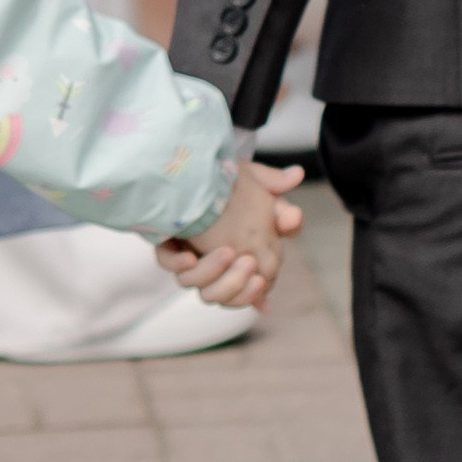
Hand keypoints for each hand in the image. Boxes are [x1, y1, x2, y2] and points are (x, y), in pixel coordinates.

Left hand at [157, 157, 304, 308]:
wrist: (197, 165)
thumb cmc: (233, 181)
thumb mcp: (261, 188)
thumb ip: (280, 205)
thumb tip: (295, 218)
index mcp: (237, 260)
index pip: (247, 290)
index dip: (254, 292)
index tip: (262, 281)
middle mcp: (211, 264)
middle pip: (220, 296)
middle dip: (234, 287)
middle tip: (248, 264)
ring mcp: (188, 256)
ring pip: (194, 285)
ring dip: (212, 273)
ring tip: (226, 253)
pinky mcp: (166, 244)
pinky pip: (168, 263)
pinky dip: (178, 263)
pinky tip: (188, 256)